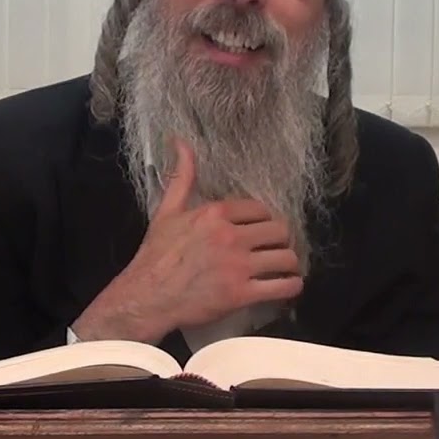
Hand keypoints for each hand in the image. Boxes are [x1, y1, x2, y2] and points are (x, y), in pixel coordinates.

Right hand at [71, 137, 302, 343]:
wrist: (147, 297)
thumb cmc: (156, 255)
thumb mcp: (167, 211)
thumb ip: (182, 177)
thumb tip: (180, 141)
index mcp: (216, 214)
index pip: (260, 209)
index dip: (264, 220)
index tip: (261, 231)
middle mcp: (231, 236)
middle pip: (279, 231)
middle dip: (280, 241)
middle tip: (275, 249)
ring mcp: (238, 266)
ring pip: (286, 258)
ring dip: (289, 263)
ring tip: (284, 268)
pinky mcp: (242, 294)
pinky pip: (283, 286)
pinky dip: (291, 286)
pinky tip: (288, 285)